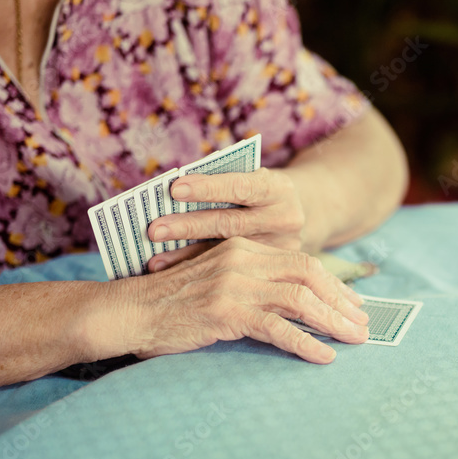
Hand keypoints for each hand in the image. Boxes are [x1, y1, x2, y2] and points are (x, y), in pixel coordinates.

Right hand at [116, 237, 368, 363]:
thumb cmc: (172, 303)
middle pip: (309, 276)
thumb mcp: (216, 281)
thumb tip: (290, 305)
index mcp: (243, 248)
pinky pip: (277, 329)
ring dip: (333, 323)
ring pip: (300, 301)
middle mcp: (242, 260)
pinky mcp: (226, 312)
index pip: (302, 262)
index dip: (333, 285)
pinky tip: (324, 357)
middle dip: (341, 302)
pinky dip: (305, 344)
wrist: (128, 311)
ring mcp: (235, 285)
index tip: (353, 305)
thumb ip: (250, 283)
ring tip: (354, 341)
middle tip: (362, 324)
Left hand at [147, 168, 313, 259]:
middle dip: (190, 226)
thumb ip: (223, 185)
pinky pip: (235, 275)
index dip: (209, 187)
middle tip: (155, 230)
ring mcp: (282, 249)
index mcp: (277, 188)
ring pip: (230, 254)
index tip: (175, 189)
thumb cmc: (259, 193)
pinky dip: (201, 273)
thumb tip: (171, 194)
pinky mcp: (277, 274)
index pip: (242, 186)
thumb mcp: (253, 181)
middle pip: (233, 223)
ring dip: (188, 256)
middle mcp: (285, 218)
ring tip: (154, 260)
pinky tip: (174, 277)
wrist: (303, 214)